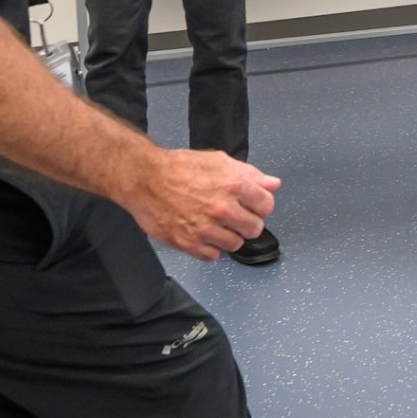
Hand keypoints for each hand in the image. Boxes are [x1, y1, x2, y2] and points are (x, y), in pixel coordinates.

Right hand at [120, 146, 278, 259]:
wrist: (144, 178)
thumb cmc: (178, 168)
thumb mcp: (218, 161)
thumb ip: (249, 174)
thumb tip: (272, 184)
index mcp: (233, 185)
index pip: (266, 205)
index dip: (259, 205)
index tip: (251, 205)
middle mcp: (222, 209)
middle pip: (254, 229)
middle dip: (246, 223)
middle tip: (232, 216)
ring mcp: (205, 228)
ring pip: (234, 245)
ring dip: (228, 237)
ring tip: (214, 224)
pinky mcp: (189, 243)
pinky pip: (212, 256)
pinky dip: (209, 247)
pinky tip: (201, 233)